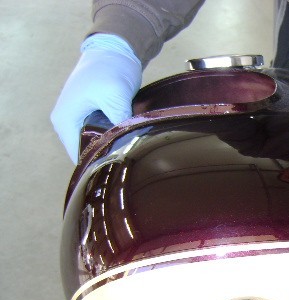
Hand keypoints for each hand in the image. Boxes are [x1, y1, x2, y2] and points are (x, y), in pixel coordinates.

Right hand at [50, 34, 141, 162]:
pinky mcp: (90, 115)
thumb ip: (119, 123)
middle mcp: (66, 122)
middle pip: (86, 151)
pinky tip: (127, 140)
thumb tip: (128, 145)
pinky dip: (112, 137)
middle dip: (106, 157)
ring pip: (95, 143)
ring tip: (129, 152)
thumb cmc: (110, 69)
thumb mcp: (116, 97)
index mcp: (65, 120)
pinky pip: (100, 134)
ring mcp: (78, 118)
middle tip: (128, 161)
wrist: (115, 47)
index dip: (98, 164)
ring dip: (110, 146)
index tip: (119, 169)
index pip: (79, 156)